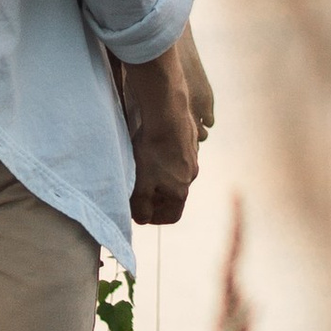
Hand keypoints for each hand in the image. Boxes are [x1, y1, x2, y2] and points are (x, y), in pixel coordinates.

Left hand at [121, 39, 205, 224]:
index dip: (155, 218)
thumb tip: (142, 219)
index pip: (173, 215)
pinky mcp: (189, 140)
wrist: (167, 112)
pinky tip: (151, 150)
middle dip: (156, 198)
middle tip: (138, 191)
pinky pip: (177, 158)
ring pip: (176, 175)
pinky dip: (164, 161)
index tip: (141, 212)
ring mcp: (192, 156)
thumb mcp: (141, 180)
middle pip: (175, 196)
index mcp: (182, 189)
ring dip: (160, 178)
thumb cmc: (152, 148)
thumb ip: (141, 204)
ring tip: (142, 169)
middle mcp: (192, 174)